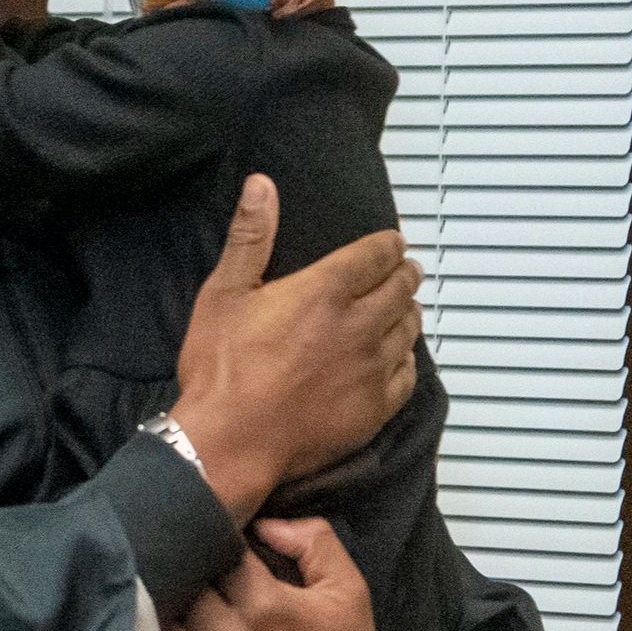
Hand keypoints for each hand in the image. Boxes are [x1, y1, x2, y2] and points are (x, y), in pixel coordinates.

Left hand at [130, 517, 400, 630]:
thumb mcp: (349, 591)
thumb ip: (313, 541)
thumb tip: (263, 522)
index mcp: (266, 606)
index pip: (216, 553)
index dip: (214, 544)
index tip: (213, 543)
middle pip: (185, 588)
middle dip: (188, 577)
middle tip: (186, 570)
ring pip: (161, 626)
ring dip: (161, 612)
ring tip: (164, 600)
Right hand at [171, 174, 421, 520]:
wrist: (229, 442)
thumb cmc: (221, 370)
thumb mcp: (224, 293)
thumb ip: (250, 237)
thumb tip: (261, 187)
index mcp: (323, 292)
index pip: (377, 255)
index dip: (388, 245)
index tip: (391, 243)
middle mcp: (358, 327)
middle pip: (402, 288)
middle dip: (404, 274)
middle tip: (402, 269)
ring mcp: (371, 370)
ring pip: (410, 329)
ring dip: (409, 312)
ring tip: (402, 307)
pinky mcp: (374, 408)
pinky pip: (408, 375)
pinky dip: (407, 358)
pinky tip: (397, 356)